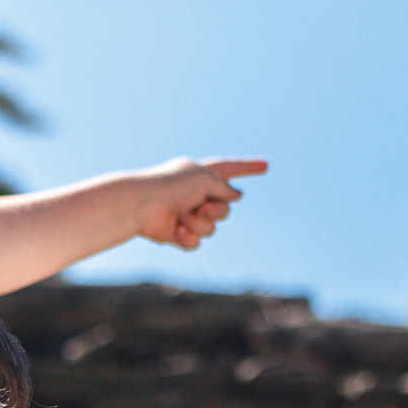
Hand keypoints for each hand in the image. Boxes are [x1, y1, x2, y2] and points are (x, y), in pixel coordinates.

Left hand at [131, 157, 267, 249]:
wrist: (142, 205)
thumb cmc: (171, 185)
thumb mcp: (205, 178)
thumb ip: (224, 186)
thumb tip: (235, 195)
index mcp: (201, 175)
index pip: (230, 169)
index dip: (248, 167)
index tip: (265, 165)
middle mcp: (197, 194)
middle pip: (225, 209)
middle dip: (217, 210)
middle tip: (200, 206)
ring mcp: (188, 214)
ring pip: (212, 227)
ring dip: (200, 223)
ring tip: (182, 216)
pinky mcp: (178, 234)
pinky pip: (197, 242)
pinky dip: (189, 236)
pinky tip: (176, 229)